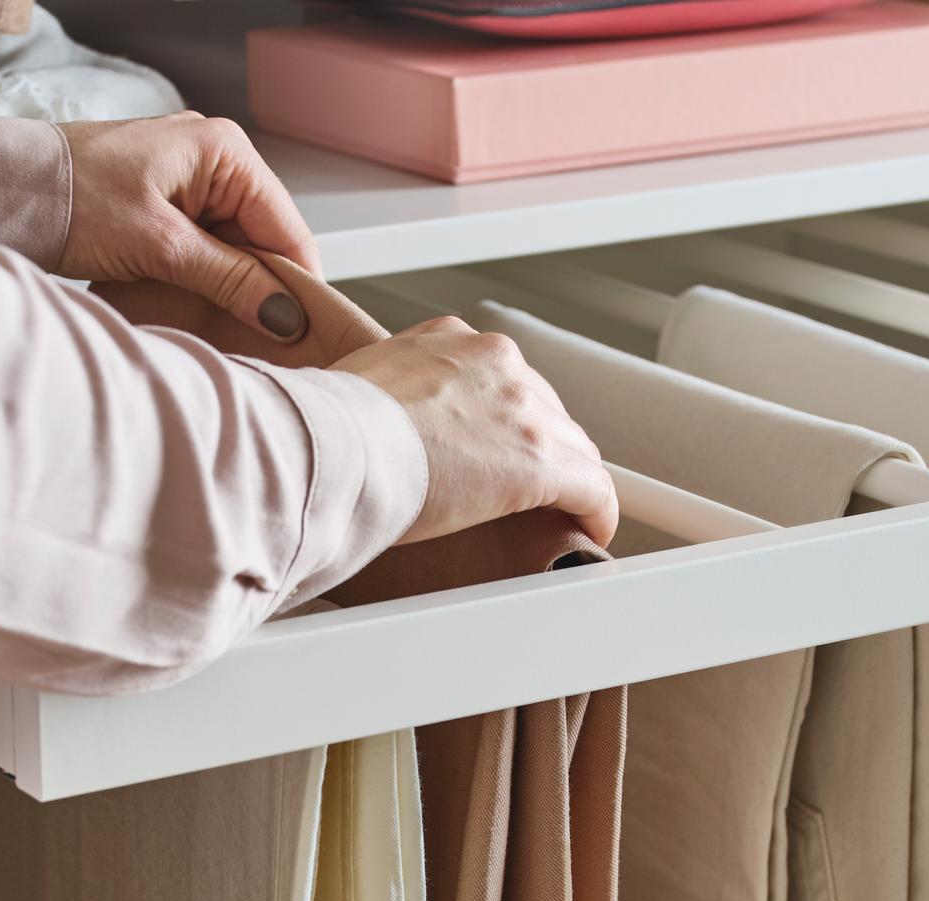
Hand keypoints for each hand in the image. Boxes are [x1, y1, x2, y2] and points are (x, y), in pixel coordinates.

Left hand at [57, 112, 318, 341]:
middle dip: (266, 290)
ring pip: (240, 250)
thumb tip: (283, 315)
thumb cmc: (72, 197)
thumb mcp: (160, 245)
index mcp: (225, 151)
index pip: (288, 228)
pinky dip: (211, 281)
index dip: (297, 286)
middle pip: (267, 241)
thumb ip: (229, 279)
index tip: (298, 335)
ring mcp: (194, 182)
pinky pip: (211, 250)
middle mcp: (217, 160)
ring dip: (237, 290)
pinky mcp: (172, 206)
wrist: (7, 190)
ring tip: (234, 332)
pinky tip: (205, 310)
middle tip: (265, 342)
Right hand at [334, 318, 617, 547]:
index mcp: (452, 341)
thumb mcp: (360, 387)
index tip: (502, 446)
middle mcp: (496, 363)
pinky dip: (597, 512)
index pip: (502, 379)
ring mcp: (523, 410)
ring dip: (569, 482)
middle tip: (529, 489)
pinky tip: (593, 530)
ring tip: (563, 513)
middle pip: (544, 410)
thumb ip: (387, 396)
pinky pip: (592, 488)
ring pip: (572, 448)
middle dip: (540, 448)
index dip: (508, 420)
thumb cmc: (331, 430)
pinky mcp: (541, 462)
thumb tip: (376, 426)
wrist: (336, 447)